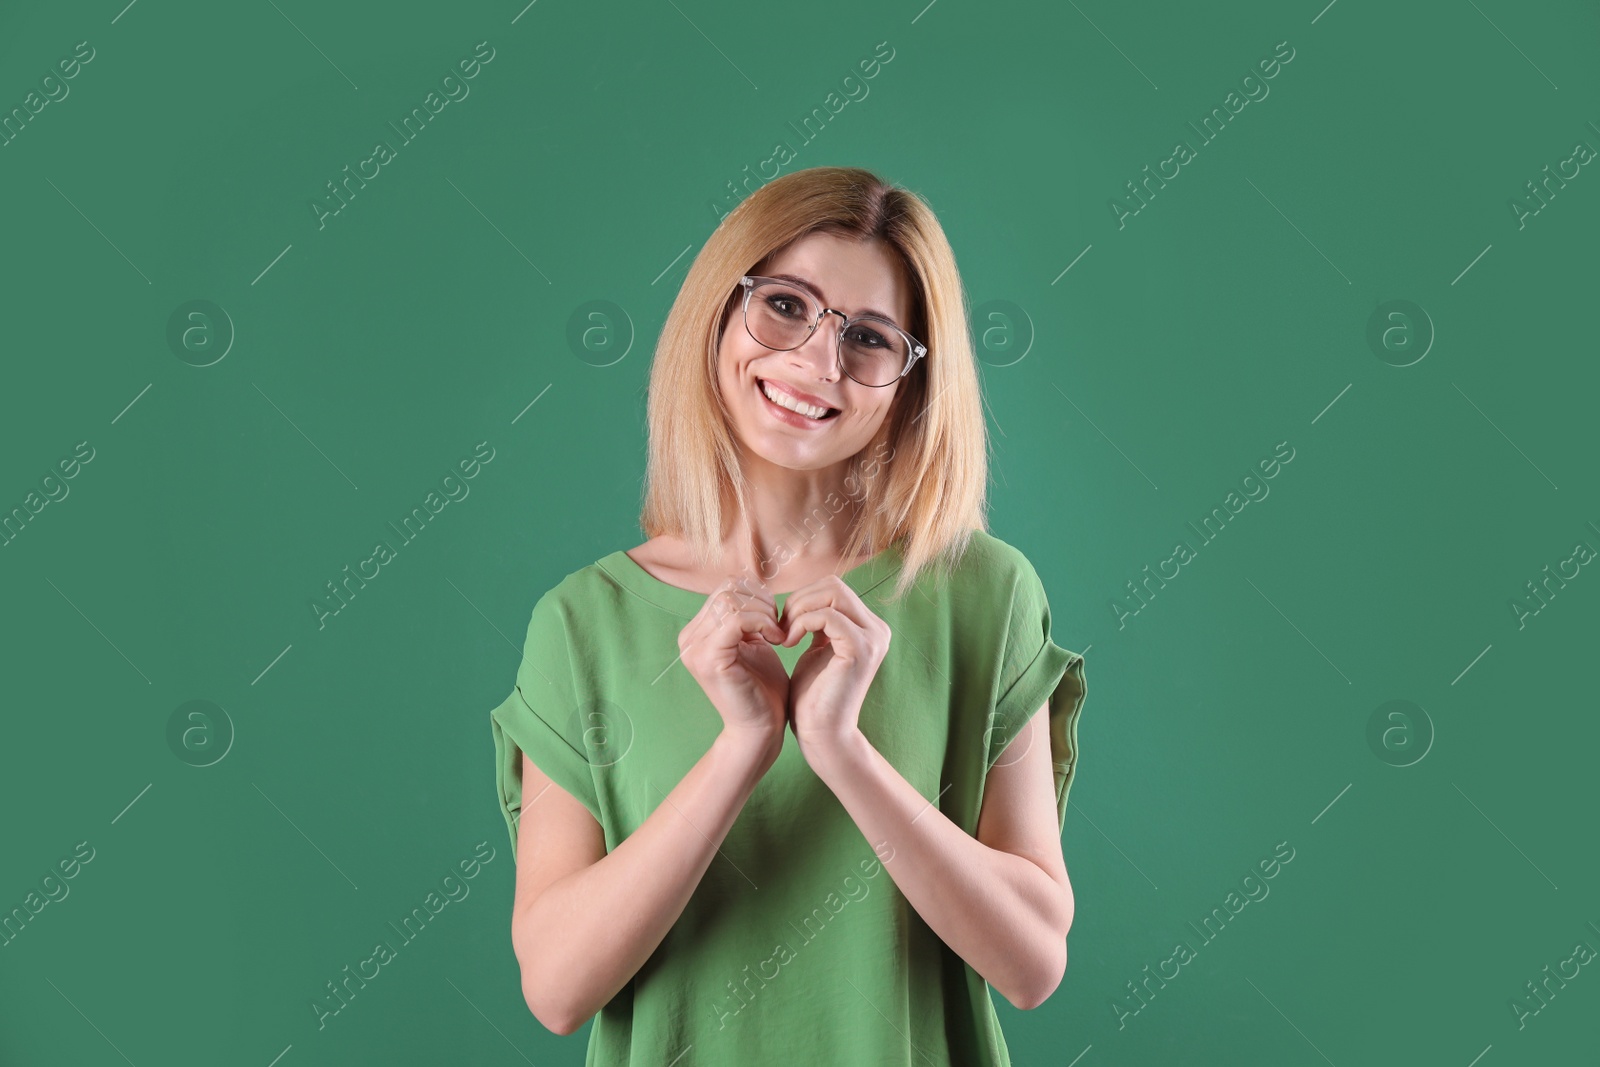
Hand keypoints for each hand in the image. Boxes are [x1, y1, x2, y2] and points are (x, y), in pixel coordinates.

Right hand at [678, 576, 788, 746]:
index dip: (757, 595)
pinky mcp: (708, 659)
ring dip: (763, 613)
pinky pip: (736, 619)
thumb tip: (753, 584)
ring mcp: (694, 649)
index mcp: (697, 632)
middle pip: (727, 589)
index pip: (725, 587)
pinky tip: (776, 640)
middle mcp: (688, 639)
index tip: (775, 620)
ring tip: (777, 635)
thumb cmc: (762, 687)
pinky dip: (762, 622)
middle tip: (778, 627)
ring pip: (731, 600)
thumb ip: (747, 614)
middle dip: (761, 601)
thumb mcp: (753, 642)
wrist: (760, 729)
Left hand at [777, 575, 889, 752]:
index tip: (782, 623)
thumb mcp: (816, 650)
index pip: (834, 587)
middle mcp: (877, 630)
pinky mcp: (861, 650)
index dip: (803, 598)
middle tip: (781, 627)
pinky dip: (802, 623)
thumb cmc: (814, 696)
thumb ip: (818, 623)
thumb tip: (805, 596)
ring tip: (784, 635)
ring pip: (832, 594)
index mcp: (868, 627)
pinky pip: (827, 616)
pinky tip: (789, 643)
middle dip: (799, 600)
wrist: (822, 734)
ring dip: (799, 610)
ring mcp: (873, 639)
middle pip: (834, 585)